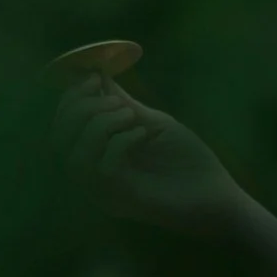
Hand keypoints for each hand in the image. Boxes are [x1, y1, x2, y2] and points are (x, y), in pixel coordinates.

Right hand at [52, 74, 240, 230]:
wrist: (218, 195)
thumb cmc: (188, 161)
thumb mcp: (152, 123)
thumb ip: (123, 104)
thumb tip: (98, 75)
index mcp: (96, 156)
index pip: (61, 128)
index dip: (69, 99)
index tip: (93, 76)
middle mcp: (93, 177)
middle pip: (58, 141)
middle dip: (81, 108)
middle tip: (118, 100)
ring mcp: (106, 192)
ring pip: (74, 157)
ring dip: (98, 125)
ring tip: (131, 116)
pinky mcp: (123, 201)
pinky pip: (102, 170)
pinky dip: (118, 143)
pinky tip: (143, 134)